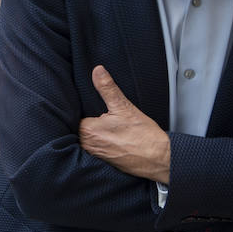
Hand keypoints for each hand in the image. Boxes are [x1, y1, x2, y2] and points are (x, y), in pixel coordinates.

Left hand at [78, 65, 171, 182]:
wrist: (158, 159)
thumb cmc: (144, 136)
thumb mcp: (124, 106)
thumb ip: (107, 88)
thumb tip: (98, 71)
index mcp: (87, 130)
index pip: (74, 113)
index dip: (82, 107)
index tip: (91, 105)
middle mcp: (86, 144)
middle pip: (79, 125)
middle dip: (89, 119)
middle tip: (105, 116)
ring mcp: (93, 153)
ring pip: (87, 136)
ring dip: (95, 130)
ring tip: (111, 126)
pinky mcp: (101, 160)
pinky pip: (95, 146)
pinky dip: (101, 140)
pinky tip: (113, 137)